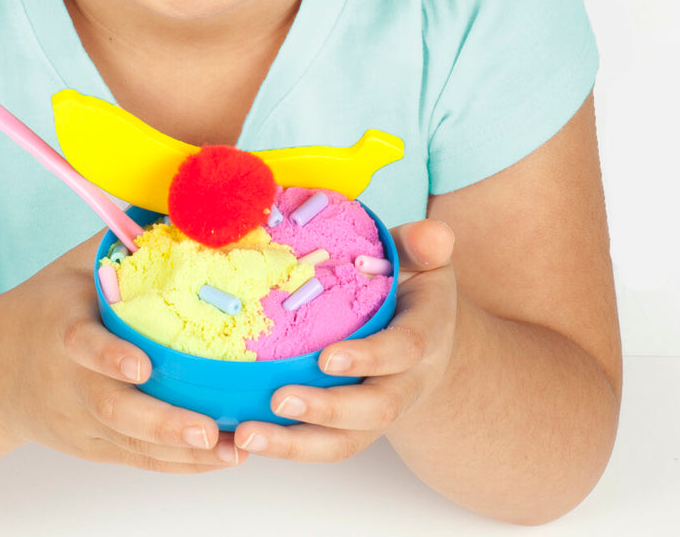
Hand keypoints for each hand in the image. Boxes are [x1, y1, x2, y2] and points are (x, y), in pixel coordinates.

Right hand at [0, 233, 247, 472]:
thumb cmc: (45, 309)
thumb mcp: (70, 269)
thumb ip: (115, 244)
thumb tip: (172, 205)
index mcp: (62, 331)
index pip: (83, 345)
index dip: (109, 357)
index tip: (142, 366)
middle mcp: (70, 383)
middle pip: (113, 411)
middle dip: (162, 423)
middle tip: (207, 430)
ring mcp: (81, 422)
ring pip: (132, 444)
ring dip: (183, 451)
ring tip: (231, 450)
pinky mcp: (93, 447)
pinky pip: (137, 459)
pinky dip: (178, 464)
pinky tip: (219, 459)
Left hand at [231, 219, 456, 460]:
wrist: (425, 337)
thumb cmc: (412, 287)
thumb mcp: (421, 259)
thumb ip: (423, 245)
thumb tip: (435, 234)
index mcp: (425, 337)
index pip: (402, 352)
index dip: (368, 358)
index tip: (327, 358)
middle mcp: (407, 383)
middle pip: (375, 410)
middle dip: (327, 410)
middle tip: (278, 400)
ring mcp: (377, 411)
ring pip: (344, 442)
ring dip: (295, 444)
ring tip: (248, 434)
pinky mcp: (350, 426)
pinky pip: (321, 444)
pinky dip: (283, 446)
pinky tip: (243, 437)